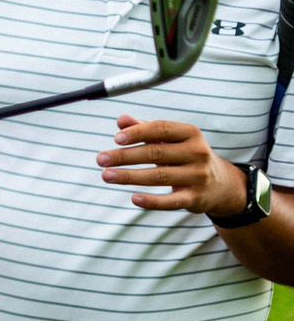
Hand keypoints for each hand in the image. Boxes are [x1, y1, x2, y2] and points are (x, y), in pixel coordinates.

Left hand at [99, 115, 242, 213]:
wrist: (221, 184)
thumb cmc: (185, 156)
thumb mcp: (171, 140)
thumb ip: (146, 129)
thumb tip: (121, 120)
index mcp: (191, 134)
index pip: (161, 129)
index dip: (138, 133)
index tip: (116, 138)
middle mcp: (197, 153)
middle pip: (156, 153)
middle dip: (125, 156)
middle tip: (100, 159)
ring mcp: (198, 176)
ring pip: (159, 176)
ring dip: (129, 176)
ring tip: (106, 175)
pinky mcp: (195, 198)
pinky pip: (171, 201)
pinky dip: (152, 201)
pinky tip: (134, 198)